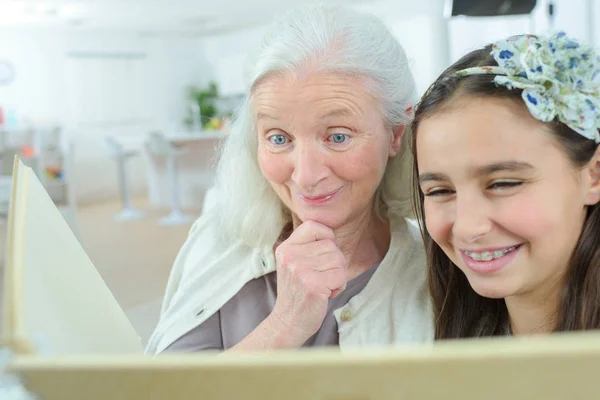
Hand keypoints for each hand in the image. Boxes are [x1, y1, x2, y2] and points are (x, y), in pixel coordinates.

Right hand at [268, 220, 347, 345]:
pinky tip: (327, 293)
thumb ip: (308, 247)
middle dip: (335, 262)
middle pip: (331, 245)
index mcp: (286, 248)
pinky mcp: (313, 284)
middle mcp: (290, 256)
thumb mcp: (294, 263)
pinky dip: (340, 286)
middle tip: (322, 277)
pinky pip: (341, 276)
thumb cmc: (298, 292)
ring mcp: (300, 270)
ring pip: (339, 260)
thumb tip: (333, 234)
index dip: (327, 237)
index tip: (324, 254)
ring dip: (338, 275)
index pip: (313, 226)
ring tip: (324, 285)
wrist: (288, 322)